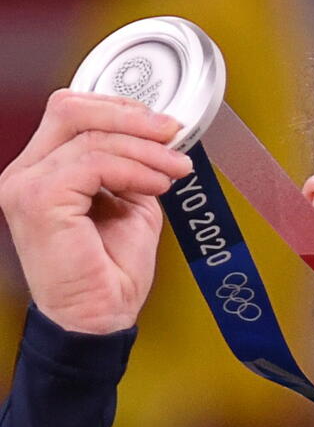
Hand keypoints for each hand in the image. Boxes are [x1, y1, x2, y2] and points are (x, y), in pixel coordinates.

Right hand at [0, 90, 191, 333]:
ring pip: (90, 137)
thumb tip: (157, 136)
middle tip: (171, 134)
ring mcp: (25, 187)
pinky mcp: (38, 201)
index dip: (121, 109)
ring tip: (175, 170)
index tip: (164, 126)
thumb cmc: (110, 272)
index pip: (72, 113)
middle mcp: (25, 175)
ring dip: (145, 150)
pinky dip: (134, 169)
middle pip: (70, 110)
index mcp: (43, 171)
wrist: (101, 317)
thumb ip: (132, 165)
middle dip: (131, 116)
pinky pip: (93, 164)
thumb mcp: (130, 202)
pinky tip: (156, 185)